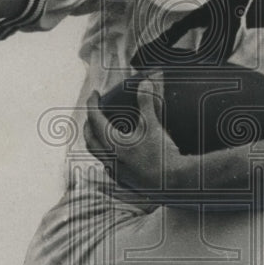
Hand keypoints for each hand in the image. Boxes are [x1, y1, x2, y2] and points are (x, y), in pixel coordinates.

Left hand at [83, 76, 187, 194]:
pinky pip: (108, 167)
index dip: (92, 104)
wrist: (175, 182)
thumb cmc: (163, 153)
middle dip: (88, 124)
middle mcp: (110, 158)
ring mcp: (116, 172)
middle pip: (90, 139)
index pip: (95, 119)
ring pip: (98, 155)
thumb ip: (147, 102)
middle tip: (92, 113)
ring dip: (96, 142)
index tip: (94, 94)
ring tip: (100, 134)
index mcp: (113, 143)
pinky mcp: (125, 182)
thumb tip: (145, 82)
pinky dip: (107, 156)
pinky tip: (115, 155)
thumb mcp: (154, 125)